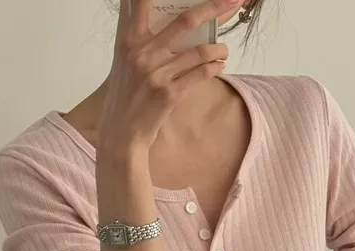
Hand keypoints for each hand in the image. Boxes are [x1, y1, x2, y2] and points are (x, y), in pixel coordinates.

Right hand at [99, 0, 239, 153]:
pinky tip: (220, 65)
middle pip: (186, 20)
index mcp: (129, 40)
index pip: (144, 1)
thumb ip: (140, 38)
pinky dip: (215, 67)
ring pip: (200, 51)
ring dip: (218, 48)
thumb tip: (164, 19)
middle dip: (214, 8)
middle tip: (232, 1)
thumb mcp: (124, 61)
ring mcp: (157, 74)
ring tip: (223, 50)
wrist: (122, 133)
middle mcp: (143, 53)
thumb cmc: (125, 95)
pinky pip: (201, 74)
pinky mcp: (170, 94)